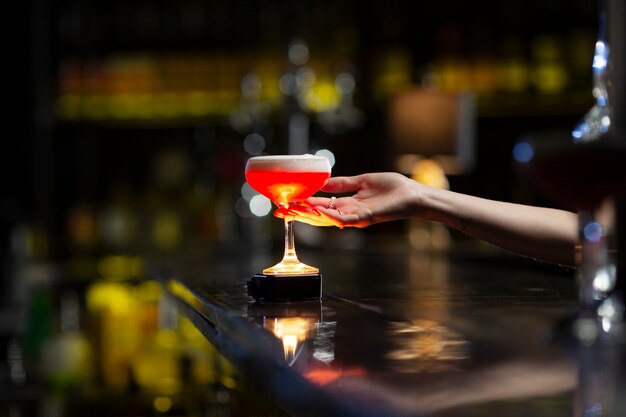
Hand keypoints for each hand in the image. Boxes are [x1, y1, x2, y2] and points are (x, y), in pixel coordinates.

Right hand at [275, 172, 421, 227]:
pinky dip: (330, 216)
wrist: (413, 195)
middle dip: (299, 214)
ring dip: (309, 215)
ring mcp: (355, 217)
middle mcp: (348, 213)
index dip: (302, 204)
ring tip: (292, 210)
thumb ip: (342, 183)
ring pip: (327, 219)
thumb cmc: (392, 188)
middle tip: (280, 211)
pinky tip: (318, 210)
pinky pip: (344, 219)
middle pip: (318, 216)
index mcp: (346, 204)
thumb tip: (322, 181)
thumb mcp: (361, 181)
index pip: (319, 206)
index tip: (286, 201)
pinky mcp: (365, 218)